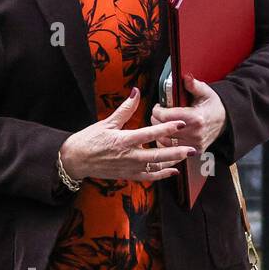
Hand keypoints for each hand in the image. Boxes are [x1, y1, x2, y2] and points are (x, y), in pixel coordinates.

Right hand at [59, 86, 196, 182]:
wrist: (75, 160)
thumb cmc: (89, 140)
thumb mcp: (107, 123)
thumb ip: (125, 109)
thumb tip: (136, 92)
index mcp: (124, 140)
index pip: (150, 133)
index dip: (167, 128)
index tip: (181, 123)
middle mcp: (129, 156)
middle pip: (158, 154)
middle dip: (177, 151)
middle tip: (192, 148)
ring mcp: (129, 168)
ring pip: (156, 167)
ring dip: (172, 162)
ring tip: (186, 156)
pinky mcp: (128, 175)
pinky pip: (148, 177)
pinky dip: (161, 174)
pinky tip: (173, 171)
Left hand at [151, 72, 226, 155]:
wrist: (224, 120)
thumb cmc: (212, 105)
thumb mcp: (205, 92)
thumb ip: (193, 85)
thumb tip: (185, 77)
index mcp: (196, 118)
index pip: (166, 116)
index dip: (157, 110)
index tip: (158, 106)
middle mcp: (195, 133)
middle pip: (163, 129)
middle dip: (157, 120)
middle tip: (158, 114)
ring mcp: (194, 144)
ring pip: (165, 141)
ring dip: (160, 132)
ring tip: (162, 123)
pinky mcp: (193, 151)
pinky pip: (172, 150)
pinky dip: (167, 143)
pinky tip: (168, 134)